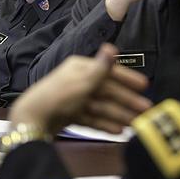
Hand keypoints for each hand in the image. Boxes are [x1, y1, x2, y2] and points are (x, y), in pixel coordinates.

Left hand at [9, 43, 152, 134]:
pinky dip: (104, 123)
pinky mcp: (70, 114)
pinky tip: (118, 131)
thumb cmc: (59, 96)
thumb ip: (101, 68)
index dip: (127, 78)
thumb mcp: (83, 81)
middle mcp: (77, 81)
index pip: (109, 71)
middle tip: (146, 110)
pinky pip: (91, 118)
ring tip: (135, 124)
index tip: (144, 85)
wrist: (33, 119)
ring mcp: (73, 99)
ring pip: (101, 106)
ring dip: (119, 114)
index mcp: (80, 68)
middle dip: (126, 101)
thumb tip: (111, 47)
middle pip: (107, 91)